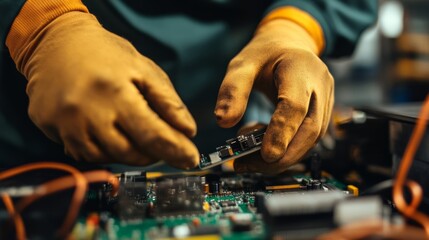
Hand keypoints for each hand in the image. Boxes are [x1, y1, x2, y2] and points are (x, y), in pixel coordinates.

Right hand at [16, 12, 198, 168]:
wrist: (57, 43)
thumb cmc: (106, 54)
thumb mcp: (144, 69)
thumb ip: (168, 102)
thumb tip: (188, 131)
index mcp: (115, 91)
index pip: (153, 134)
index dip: (176, 150)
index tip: (191, 159)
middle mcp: (88, 112)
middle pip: (131, 152)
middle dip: (154, 154)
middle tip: (162, 144)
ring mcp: (66, 124)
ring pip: (108, 158)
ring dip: (130, 154)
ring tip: (135, 132)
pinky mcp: (52, 130)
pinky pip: (85, 155)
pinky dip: (105, 151)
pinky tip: (110, 133)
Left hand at [215, 20, 333, 174]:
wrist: (289, 43)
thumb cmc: (266, 53)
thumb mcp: (242, 64)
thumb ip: (232, 90)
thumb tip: (223, 121)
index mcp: (300, 68)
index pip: (295, 105)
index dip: (281, 132)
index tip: (265, 155)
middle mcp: (320, 84)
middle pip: (310, 129)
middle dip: (283, 154)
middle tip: (251, 165)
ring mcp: (325, 99)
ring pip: (312, 138)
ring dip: (285, 155)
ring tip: (252, 159)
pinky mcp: (323, 112)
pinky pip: (309, 137)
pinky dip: (288, 148)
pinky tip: (265, 147)